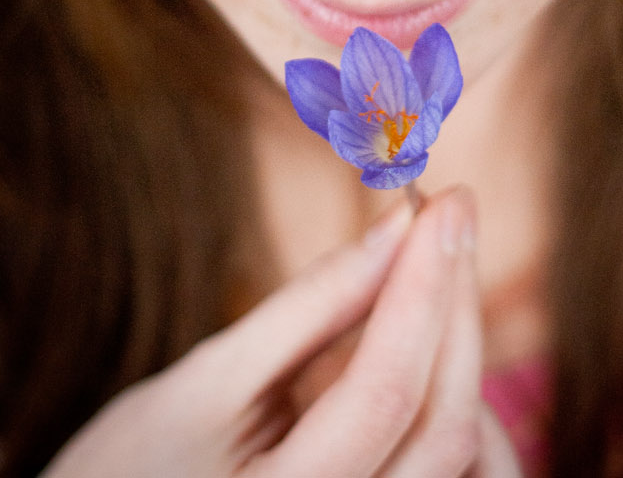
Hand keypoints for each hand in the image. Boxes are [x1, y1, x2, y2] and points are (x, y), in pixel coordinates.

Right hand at [43, 187, 518, 477]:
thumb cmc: (128, 468)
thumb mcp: (201, 384)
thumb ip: (310, 306)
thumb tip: (402, 223)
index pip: (384, 392)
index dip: (423, 287)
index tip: (443, 200)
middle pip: (445, 426)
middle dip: (455, 308)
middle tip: (451, 217)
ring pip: (466, 450)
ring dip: (459, 350)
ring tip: (428, 271)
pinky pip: (456, 466)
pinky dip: (449, 396)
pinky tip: (420, 340)